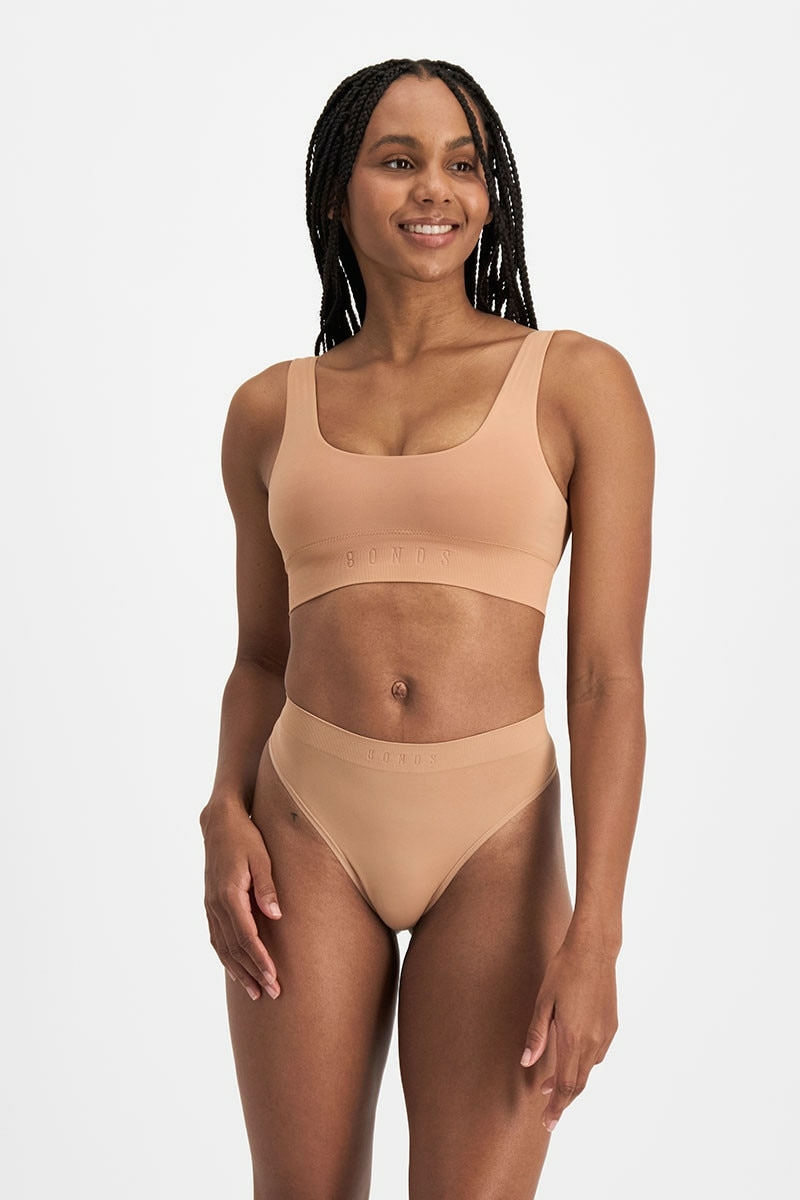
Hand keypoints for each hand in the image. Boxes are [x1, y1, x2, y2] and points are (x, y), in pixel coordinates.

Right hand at [200, 799, 282, 1000]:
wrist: (220, 824)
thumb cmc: (245, 838)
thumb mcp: (261, 858)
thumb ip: (267, 888)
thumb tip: (276, 915)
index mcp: (229, 894)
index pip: (245, 936)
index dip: (260, 959)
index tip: (273, 977)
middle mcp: (216, 904)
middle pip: (234, 948)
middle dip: (253, 972)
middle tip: (271, 993)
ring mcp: (210, 906)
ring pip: (223, 947)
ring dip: (239, 971)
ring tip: (254, 992)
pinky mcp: (211, 905)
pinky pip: (216, 939)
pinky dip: (226, 958)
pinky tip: (236, 970)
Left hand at [520, 931, 618, 1130]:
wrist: (594, 950)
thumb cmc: (564, 971)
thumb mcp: (544, 1001)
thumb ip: (537, 1035)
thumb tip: (527, 1062)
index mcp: (573, 1037)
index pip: (565, 1085)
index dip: (556, 1106)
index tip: (548, 1122)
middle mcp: (593, 1041)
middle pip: (578, 1083)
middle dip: (563, 1101)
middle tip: (548, 1114)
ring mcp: (605, 1034)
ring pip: (589, 1070)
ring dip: (572, 1082)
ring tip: (551, 1084)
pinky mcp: (612, 1025)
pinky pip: (598, 1054)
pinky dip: (584, 1064)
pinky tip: (572, 1056)